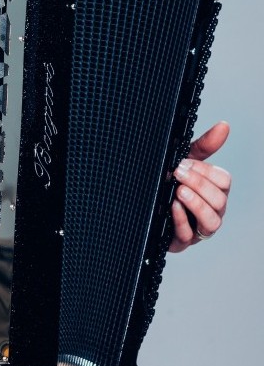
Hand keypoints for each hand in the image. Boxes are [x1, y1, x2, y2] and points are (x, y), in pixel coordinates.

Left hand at [168, 121, 230, 252]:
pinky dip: (181, 220)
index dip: (206, 172)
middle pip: (219, 200)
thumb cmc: (171, 181)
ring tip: (178, 192)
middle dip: (199, 185)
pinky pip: (187, 235)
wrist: (141, 204)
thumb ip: (204, 145)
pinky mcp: (181, 240)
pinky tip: (172, 207)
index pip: (224, 182)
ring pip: (212, 222)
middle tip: (177, 173)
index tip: (185, 163)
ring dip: (195, 204)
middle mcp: (211, 210)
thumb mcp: (185, 161)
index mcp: (214, 190)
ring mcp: (198, 227)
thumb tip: (224, 125)